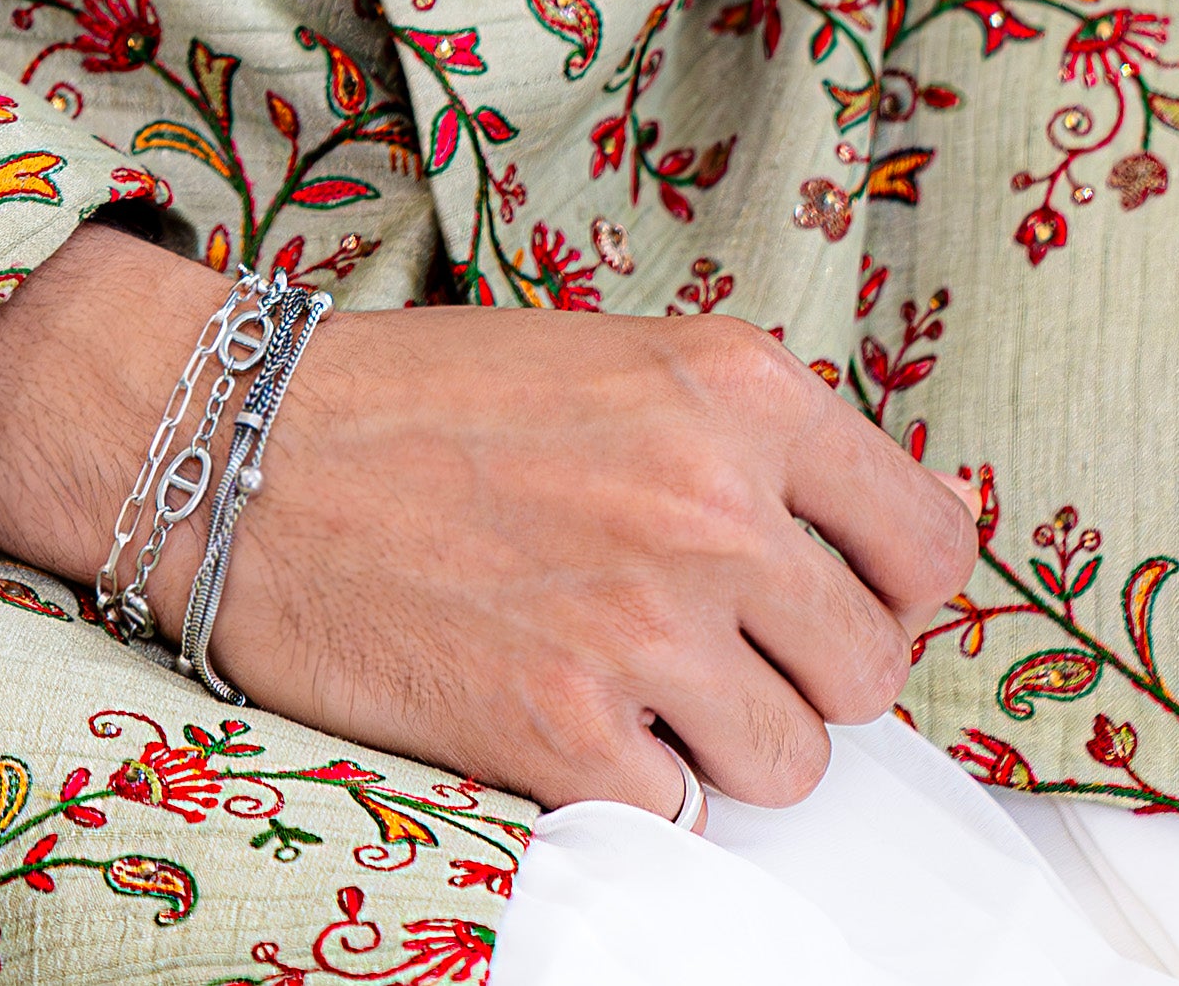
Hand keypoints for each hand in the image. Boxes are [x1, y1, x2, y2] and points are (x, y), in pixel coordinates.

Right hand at [0, 223, 977, 817]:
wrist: (248, 449)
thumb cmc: (430, 402)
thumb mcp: (622, 364)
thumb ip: (754, 444)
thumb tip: (891, 547)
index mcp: (739, 388)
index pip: (931, 543)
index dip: (886, 588)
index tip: (829, 596)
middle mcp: (712, 501)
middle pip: (869, 669)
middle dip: (799, 674)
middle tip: (705, 644)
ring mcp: (643, 622)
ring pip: (791, 763)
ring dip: (720, 744)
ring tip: (623, 677)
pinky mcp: (565, 730)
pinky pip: (678, 815)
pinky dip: (628, 788)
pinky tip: (555, 713)